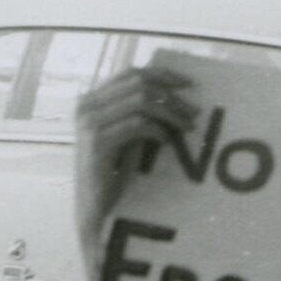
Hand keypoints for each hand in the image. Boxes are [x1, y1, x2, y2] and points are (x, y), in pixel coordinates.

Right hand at [74, 66, 196, 261]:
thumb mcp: (125, 134)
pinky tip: (167, 141)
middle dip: (171, 96)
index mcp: (91, 100)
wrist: (94, 207)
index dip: (162, 74)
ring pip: (141, 102)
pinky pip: (137, 125)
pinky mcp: (97, 142)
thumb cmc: (113, 171)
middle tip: (194, 112)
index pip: (130, 73)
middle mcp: (86, 106)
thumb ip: (137, 112)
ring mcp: (89, 123)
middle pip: (139, 85)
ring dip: (170, 113)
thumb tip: (174, 93)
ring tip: (187, 126)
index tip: (188, 84)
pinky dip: (157, 130)